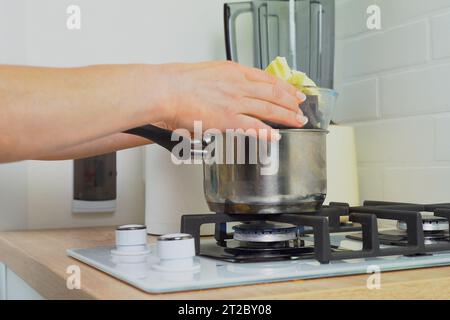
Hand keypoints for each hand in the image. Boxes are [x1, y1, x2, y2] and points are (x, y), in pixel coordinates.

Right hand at [154, 61, 307, 139]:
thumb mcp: (208, 73)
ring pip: (270, 108)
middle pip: (274, 93)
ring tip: (298, 121)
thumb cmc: (179, 82)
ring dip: (287, 116)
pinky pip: (254, 127)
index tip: (293, 91)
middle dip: (291, 101)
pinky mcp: (229, 120)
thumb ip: (223, 81)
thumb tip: (227, 90)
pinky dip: (267, 132)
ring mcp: (236, 103)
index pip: (267, 78)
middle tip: (301, 107)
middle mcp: (239, 85)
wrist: (168, 89)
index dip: (284, 86)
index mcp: (234, 71)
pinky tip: (276, 136)